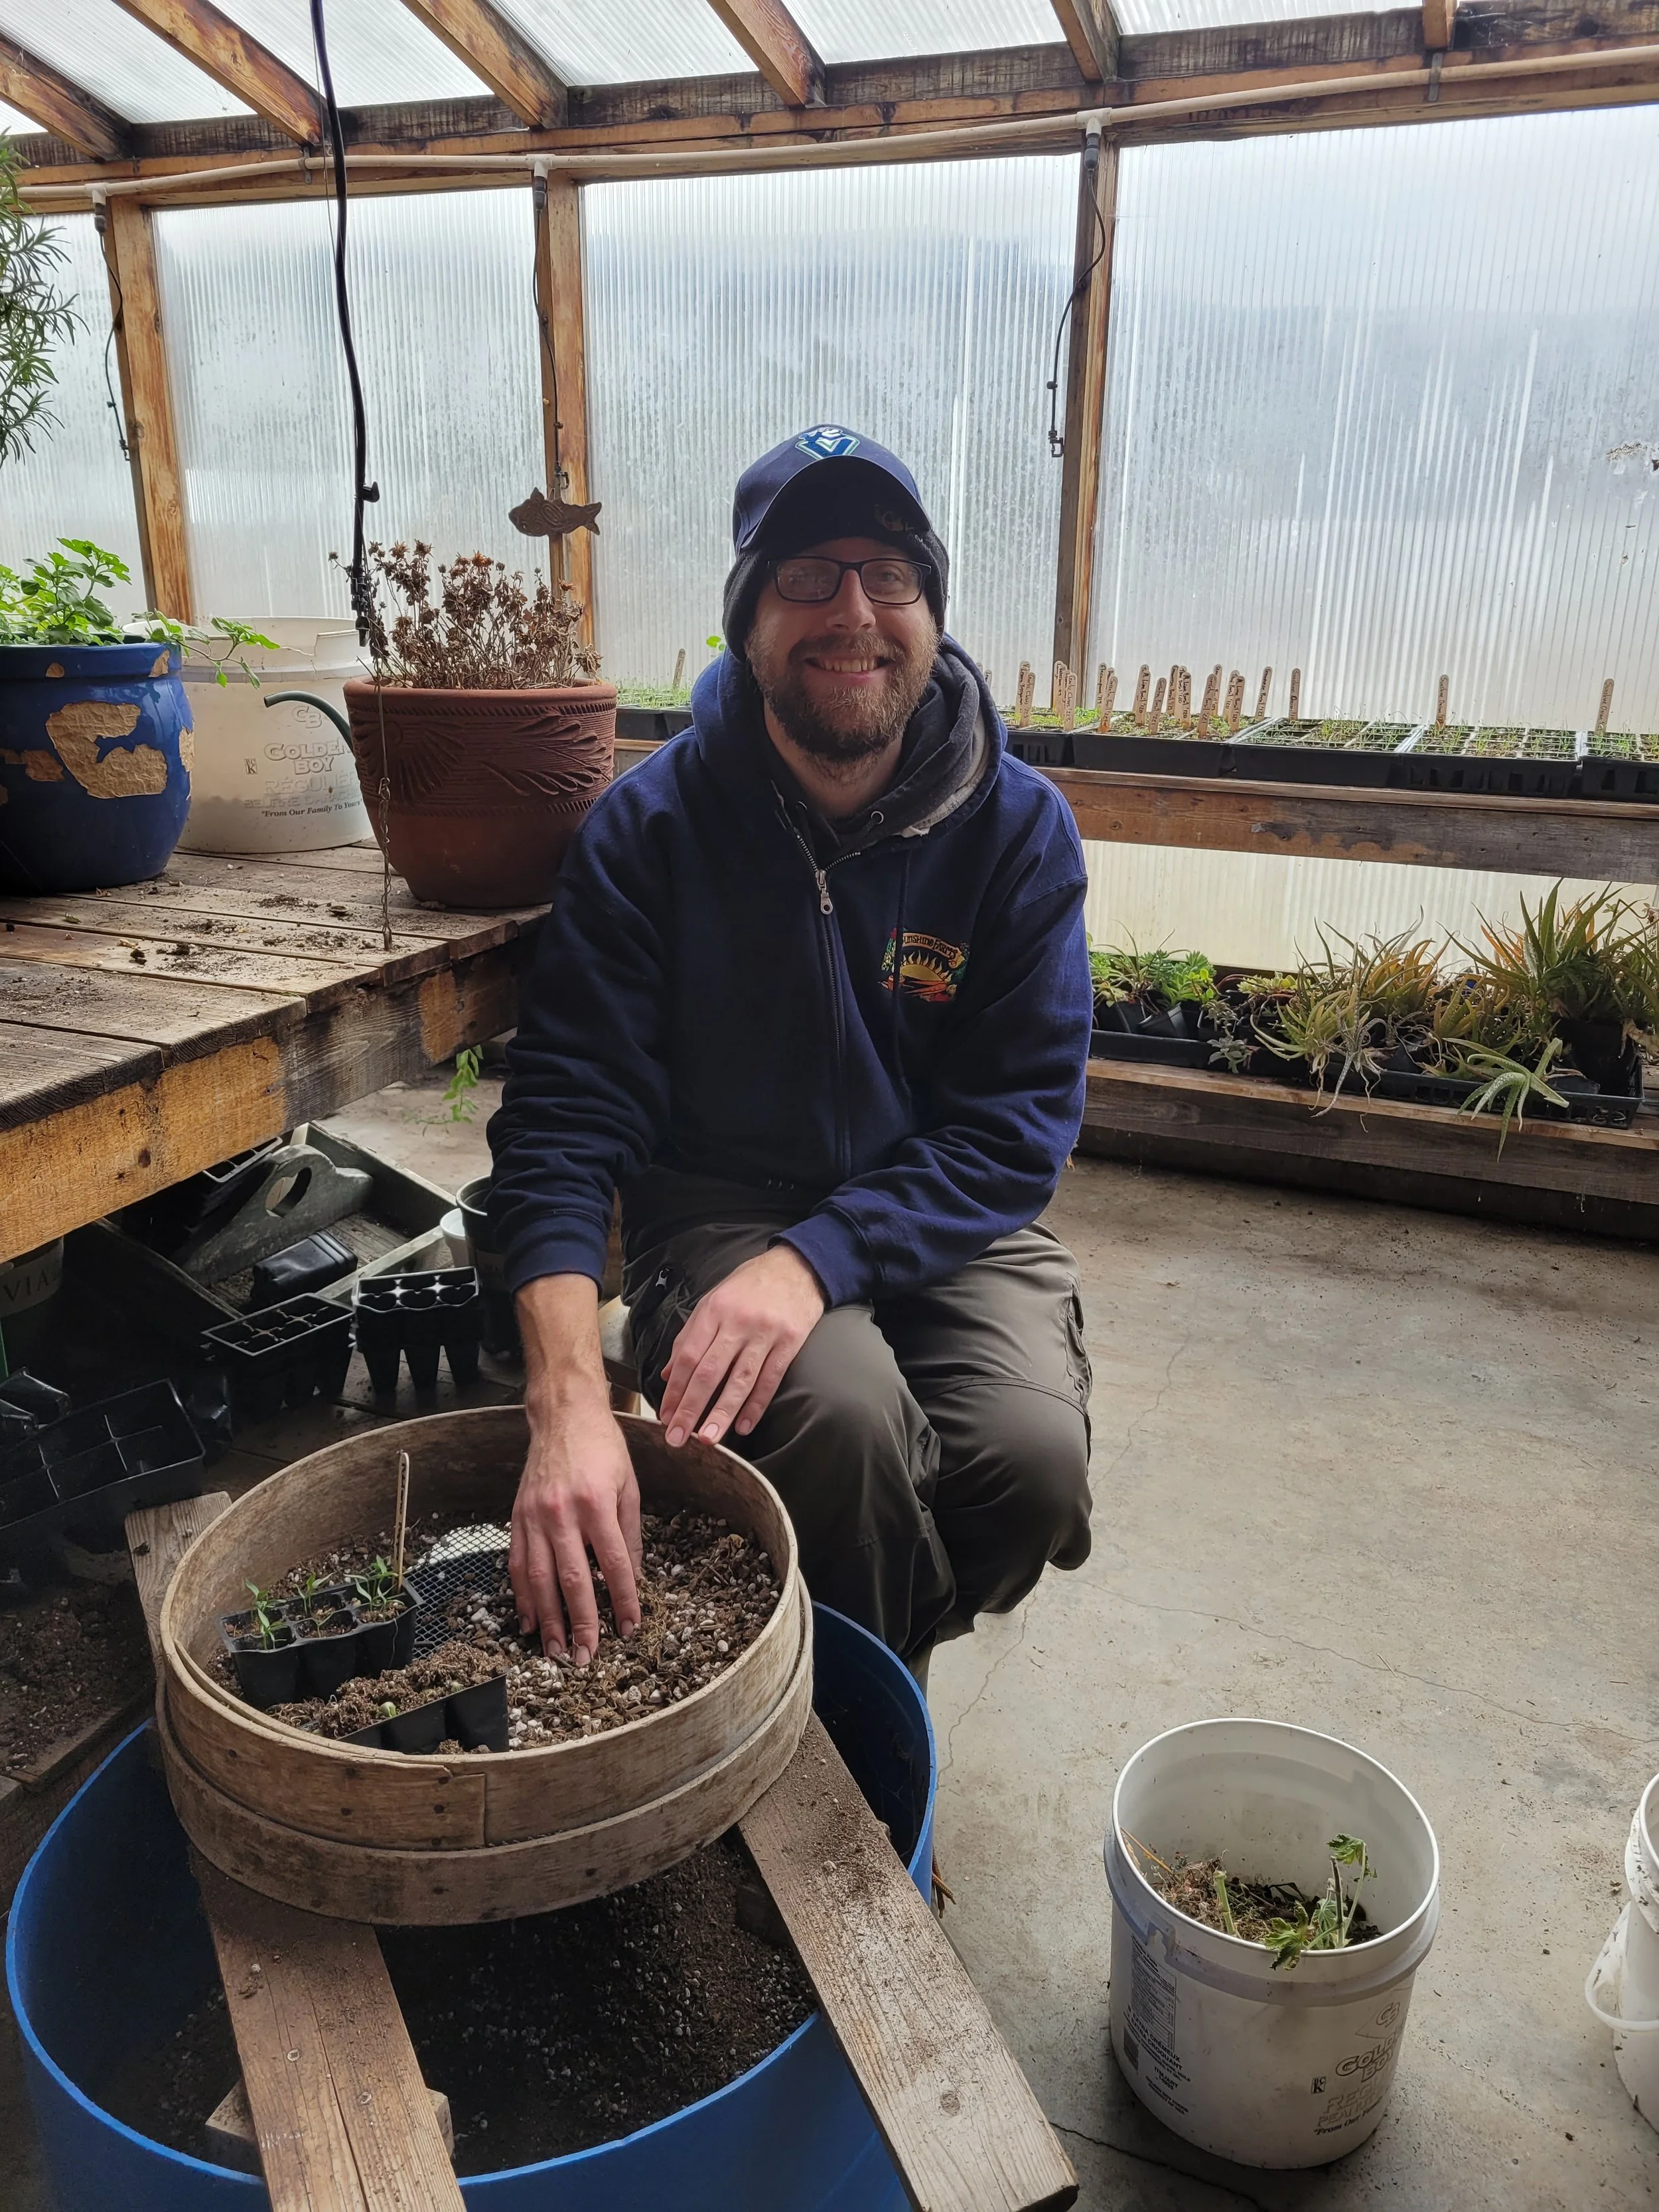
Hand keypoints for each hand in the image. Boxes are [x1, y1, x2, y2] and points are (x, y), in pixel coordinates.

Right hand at [510, 1381, 642, 1664]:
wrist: (563, 1415)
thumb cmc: (602, 1448)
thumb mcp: (628, 1486)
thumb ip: (629, 1534)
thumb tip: (633, 1579)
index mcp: (597, 1503)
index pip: (614, 1563)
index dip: (623, 1599)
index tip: (629, 1627)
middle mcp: (562, 1512)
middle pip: (572, 1579)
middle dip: (581, 1623)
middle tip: (586, 1657)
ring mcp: (534, 1516)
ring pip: (539, 1579)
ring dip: (548, 1619)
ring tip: (556, 1650)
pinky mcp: (517, 1517)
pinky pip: (518, 1564)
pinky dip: (523, 1595)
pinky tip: (529, 1619)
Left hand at [659, 1245, 824, 1448]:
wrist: (797, 1267)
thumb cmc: (749, 1286)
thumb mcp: (713, 1301)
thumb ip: (690, 1337)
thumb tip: (668, 1375)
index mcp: (713, 1311)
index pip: (688, 1357)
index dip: (675, 1390)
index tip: (665, 1417)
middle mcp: (737, 1322)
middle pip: (709, 1372)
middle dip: (691, 1408)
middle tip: (678, 1438)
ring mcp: (764, 1333)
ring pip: (740, 1380)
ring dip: (722, 1413)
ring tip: (708, 1440)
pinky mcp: (790, 1342)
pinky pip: (770, 1379)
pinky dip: (757, 1405)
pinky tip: (744, 1426)